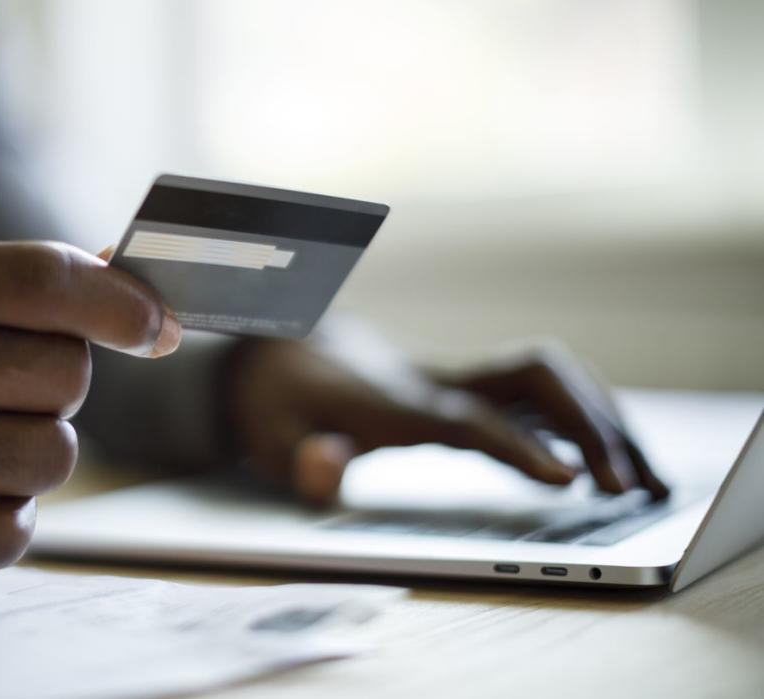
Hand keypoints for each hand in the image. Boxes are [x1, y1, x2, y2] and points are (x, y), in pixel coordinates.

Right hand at [0, 240, 179, 575]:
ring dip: (38, 450)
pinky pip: (11, 536)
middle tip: (0, 387)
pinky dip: (9, 515)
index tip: (153, 326)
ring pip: (51, 456)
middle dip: (57, 382)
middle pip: (65, 374)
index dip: (120, 304)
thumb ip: (26, 283)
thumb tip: (145, 306)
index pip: (42, 282)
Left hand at [226, 323, 667, 506]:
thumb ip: (299, 460)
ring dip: (602, 418)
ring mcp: (455, 377)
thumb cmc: (277, 403)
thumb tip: (328, 465)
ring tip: (646, 482)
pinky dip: (584, 420)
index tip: (571, 479)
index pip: (466, 419)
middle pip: (530, 376)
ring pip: (547, 377)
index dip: (518, 446)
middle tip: (626, 488)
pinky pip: (539, 393)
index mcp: (391, 401)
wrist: (279, 349)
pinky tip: (612, 460)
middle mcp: (434, 380)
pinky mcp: (466, 385)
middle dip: (587, 423)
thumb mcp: (268, 439)